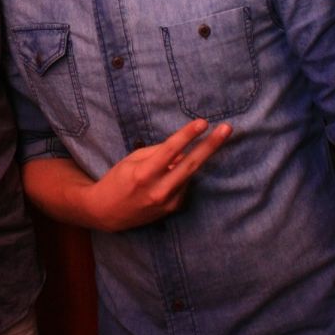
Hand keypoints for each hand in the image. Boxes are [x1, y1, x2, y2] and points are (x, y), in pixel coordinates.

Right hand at [89, 117, 231, 231]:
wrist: (107, 212)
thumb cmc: (117, 180)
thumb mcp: (132, 160)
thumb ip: (159, 153)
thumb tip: (184, 150)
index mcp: (144, 174)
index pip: (171, 150)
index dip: (188, 134)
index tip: (203, 122)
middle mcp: (159, 190)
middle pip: (192, 164)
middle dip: (211, 145)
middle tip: (227, 129)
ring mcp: (168, 202)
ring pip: (189, 173)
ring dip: (188, 161)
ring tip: (165, 164)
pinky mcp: (174, 208)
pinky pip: (184, 184)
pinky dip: (180, 175)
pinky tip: (165, 178)